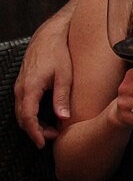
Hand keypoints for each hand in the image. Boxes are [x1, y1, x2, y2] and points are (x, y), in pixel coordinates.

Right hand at [14, 17, 73, 147]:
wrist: (49, 37)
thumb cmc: (58, 54)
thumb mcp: (64, 76)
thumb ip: (62, 97)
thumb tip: (64, 117)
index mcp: (30, 87)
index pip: (28, 116)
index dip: (35, 132)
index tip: (43, 143)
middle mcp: (21, 88)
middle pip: (22, 117)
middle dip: (35, 131)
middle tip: (53, 137)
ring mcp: (20, 86)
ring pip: (21, 112)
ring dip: (34, 123)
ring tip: (52, 130)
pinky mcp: (23, 84)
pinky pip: (23, 104)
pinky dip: (32, 115)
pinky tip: (47, 117)